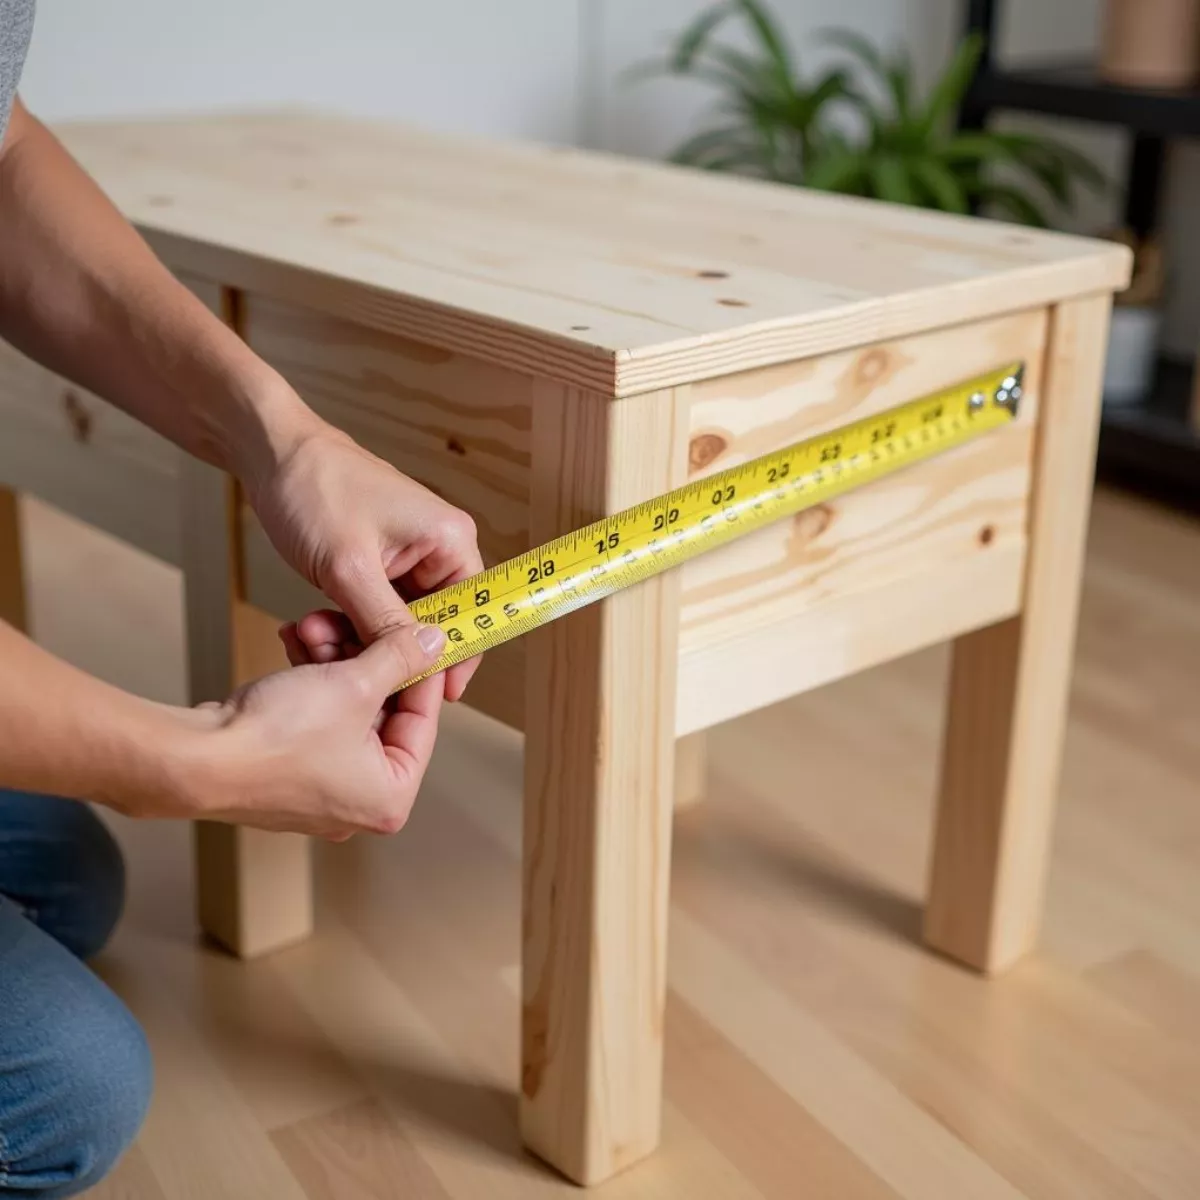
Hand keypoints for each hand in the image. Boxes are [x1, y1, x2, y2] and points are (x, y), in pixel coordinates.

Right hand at [182, 622, 448, 839]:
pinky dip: (310, 681)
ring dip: (333, 661)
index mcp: (390, 798)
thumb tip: (433, 642)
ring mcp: (320, 790)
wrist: (192, 757)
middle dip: (364, 658)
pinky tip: (297, 642)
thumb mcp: (355, 683)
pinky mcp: (287, 772)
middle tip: (356, 621)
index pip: (422, 720)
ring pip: (346, 709)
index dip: (419, 668)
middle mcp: (359, 803)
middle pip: (383, 713)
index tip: (419, 634)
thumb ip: (400, 658)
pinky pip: (315, 718)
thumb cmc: (274, 737)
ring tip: (315, 626)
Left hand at [245, 415, 483, 700]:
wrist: (271, 453)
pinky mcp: (380, 562)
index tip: (429, 698)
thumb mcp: (349, 566)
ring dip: (364, 639)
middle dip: (393, 649)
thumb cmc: (315, 489)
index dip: (451, 658)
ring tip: (321, 641)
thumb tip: (420, 661)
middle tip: (356, 671)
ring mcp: (408, 556)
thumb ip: (386, 621)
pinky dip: (350, 625)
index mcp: (450, 540)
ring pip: (400, 621)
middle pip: (435, 622)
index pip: (470, 614)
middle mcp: (439, 549)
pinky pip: (377, 609)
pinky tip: (319, 631)